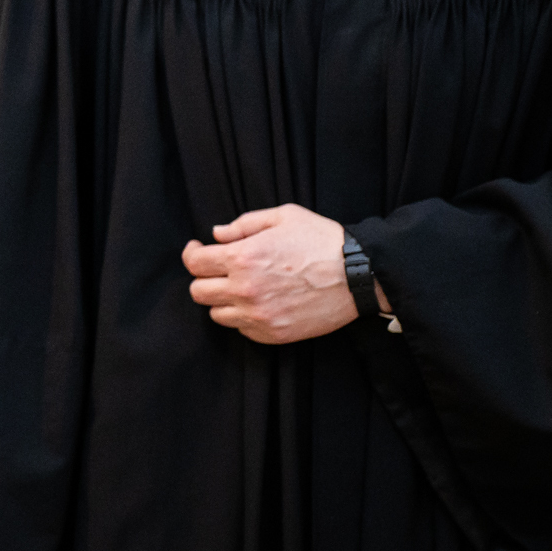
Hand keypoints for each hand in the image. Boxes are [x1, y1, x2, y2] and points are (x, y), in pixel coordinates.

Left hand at [182, 204, 357, 345]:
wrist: (359, 275)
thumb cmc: (322, 240)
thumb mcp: (283, 216)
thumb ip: (244, 224)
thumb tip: (216, 234)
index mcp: (243, 257)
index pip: (195, 264)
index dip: (192, 254)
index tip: (197, 250)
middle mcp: (246, 289)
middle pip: (199, 292)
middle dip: (204, 278)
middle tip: (217, 270)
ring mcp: (259, 315)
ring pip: (217, 314)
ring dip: (222, 300)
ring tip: (239, 287)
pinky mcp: (274, 334)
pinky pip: (242, 329)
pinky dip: (243, 317)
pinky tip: (258, 302)